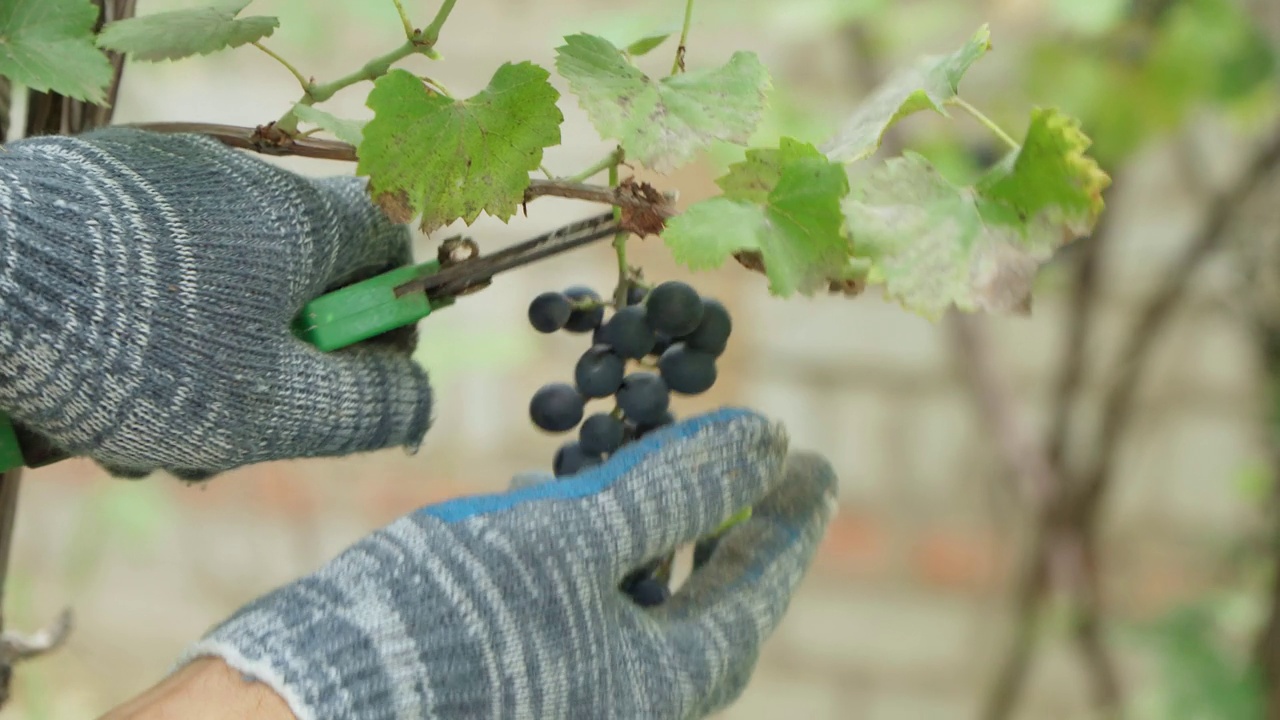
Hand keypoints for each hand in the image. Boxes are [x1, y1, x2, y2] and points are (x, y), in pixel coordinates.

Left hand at [0, 128, 431, 478]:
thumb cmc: (139, 350)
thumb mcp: (271, 408)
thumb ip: (366, 408)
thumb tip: (419, 400)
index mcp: (298, 223)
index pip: (388, 247)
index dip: (389, 317)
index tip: (362, 375)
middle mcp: (236, 186)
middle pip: (294, 287)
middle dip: (274, 374)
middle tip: (231, 437)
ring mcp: (156, 188)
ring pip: (214, 297)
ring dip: (196, 377)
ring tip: (139, 441)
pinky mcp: (91, 201)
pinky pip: (150, 278)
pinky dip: (140, 339)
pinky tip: (92, 398)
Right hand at [175, 408, 837, 719]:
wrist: (304, 711)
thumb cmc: (446, 626)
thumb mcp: (576, 540)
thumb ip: (675, 490)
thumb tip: (768, 441)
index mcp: (661, 684)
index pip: (753, 590)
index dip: (789, 520)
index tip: (816, 462)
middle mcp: (625, 698)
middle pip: (706, 600)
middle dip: (733, 522)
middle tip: (761, 462)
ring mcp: (567, 686)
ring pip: (641, 599)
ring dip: (663, 526)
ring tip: (675, 463)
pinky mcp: (513, 668)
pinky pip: (580, 601)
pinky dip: (595, 545)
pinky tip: (575, 497)